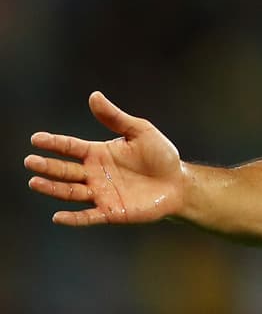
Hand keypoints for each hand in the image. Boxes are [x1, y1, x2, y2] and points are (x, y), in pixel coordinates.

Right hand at [25, 92, 184, 226]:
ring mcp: (100, 194)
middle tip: (30, 161)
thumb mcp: (140, 131)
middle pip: (65, 170)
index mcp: (98, 153)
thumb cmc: (160, 155)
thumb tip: (94, 95)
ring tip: (35, 181)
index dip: (53, 143)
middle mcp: (94, 174)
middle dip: (47, 166)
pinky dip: (73, 218)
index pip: (70, 147)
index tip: (36, 139)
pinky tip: (58, 216)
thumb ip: (116, 117)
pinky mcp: (110, 212)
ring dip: (52, 188)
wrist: (179, 183)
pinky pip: (88, 216)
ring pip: (70, 192)